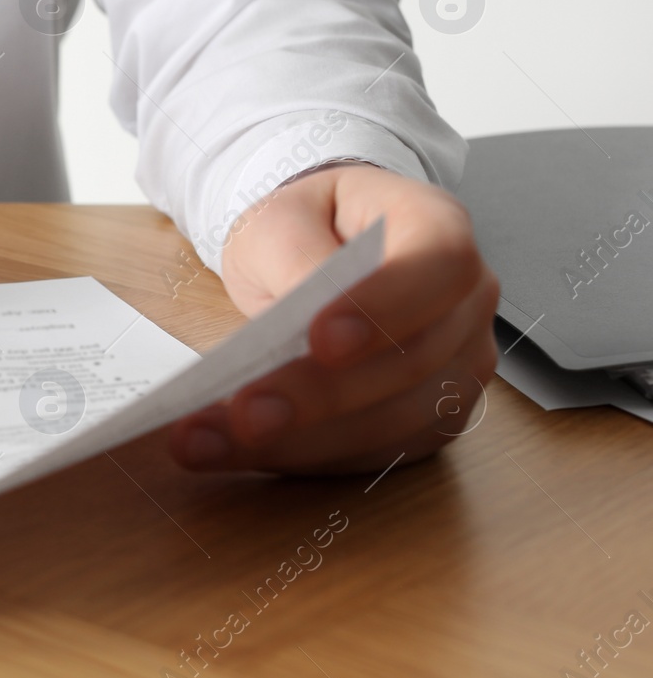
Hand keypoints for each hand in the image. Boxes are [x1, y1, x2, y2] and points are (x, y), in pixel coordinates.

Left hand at [168, 163, 499, 474]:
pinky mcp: (429, 418)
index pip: (438, 266)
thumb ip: (297, 257)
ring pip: (395, 422)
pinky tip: (238, 451)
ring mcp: (457, 366)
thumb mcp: (280, 221)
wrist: (302, 254)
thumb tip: (305, 307)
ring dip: (300, 441)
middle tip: (245, 412)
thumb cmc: (300, 228)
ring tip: (212, 439)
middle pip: (413, 360)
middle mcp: (465, 302)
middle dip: (320, 395)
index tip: (319, 339)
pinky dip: (304, 457)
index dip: (384, 307)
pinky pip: (377, 452)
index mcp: (438, 229)